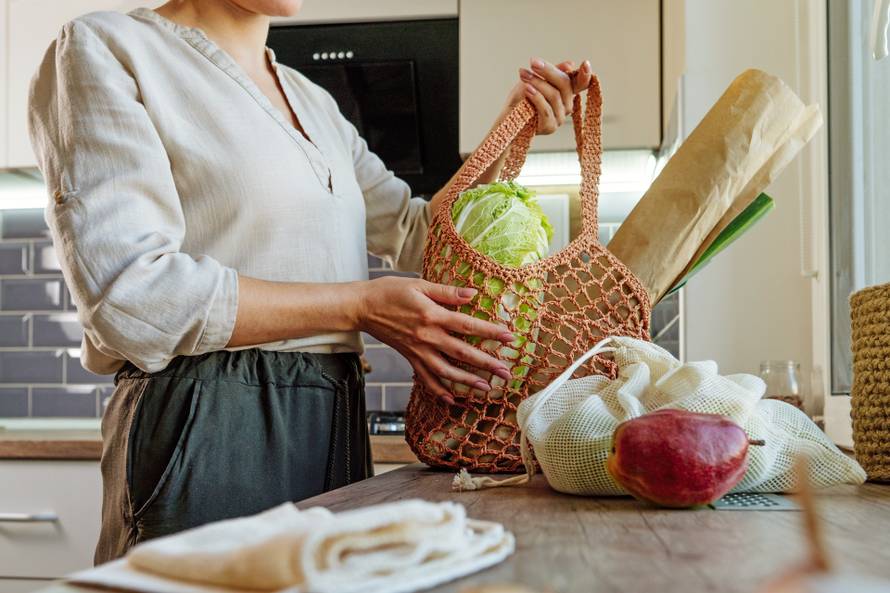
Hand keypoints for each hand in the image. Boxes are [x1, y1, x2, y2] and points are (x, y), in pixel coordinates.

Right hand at [356, 277, 513, 404]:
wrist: (362, 307)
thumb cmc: (390, 291)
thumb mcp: (420, 285)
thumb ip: (447, 292)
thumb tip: (473, 293)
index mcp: (432, 315)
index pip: (468, 325)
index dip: (490, 332)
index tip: (510, 338)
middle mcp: (427, 337)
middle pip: (462, 353)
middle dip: (486, 364)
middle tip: (506, 373)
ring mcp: (417, 351)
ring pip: (446, 371)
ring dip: (467, 382)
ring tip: (486, 389)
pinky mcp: (409, 358)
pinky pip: (425, 378)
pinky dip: (438, 390)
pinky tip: (452, 399)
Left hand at [503, 58, 592, 134]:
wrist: (507, 118)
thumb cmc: (522, 98)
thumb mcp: (535, 80)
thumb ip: (551, 73)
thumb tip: (569, 64)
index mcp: (566, 92)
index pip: (581, 83)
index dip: (585, 75)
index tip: (585, 63)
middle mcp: (567, 105)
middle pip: (565, 84)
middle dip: (548, 71)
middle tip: (533, 62)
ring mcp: (560, 117)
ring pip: (554, 95)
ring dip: (538, 82)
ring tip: (524, 75)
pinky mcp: (550, 126)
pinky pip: (546, 109)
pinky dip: (536, 97)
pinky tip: (527, 89)